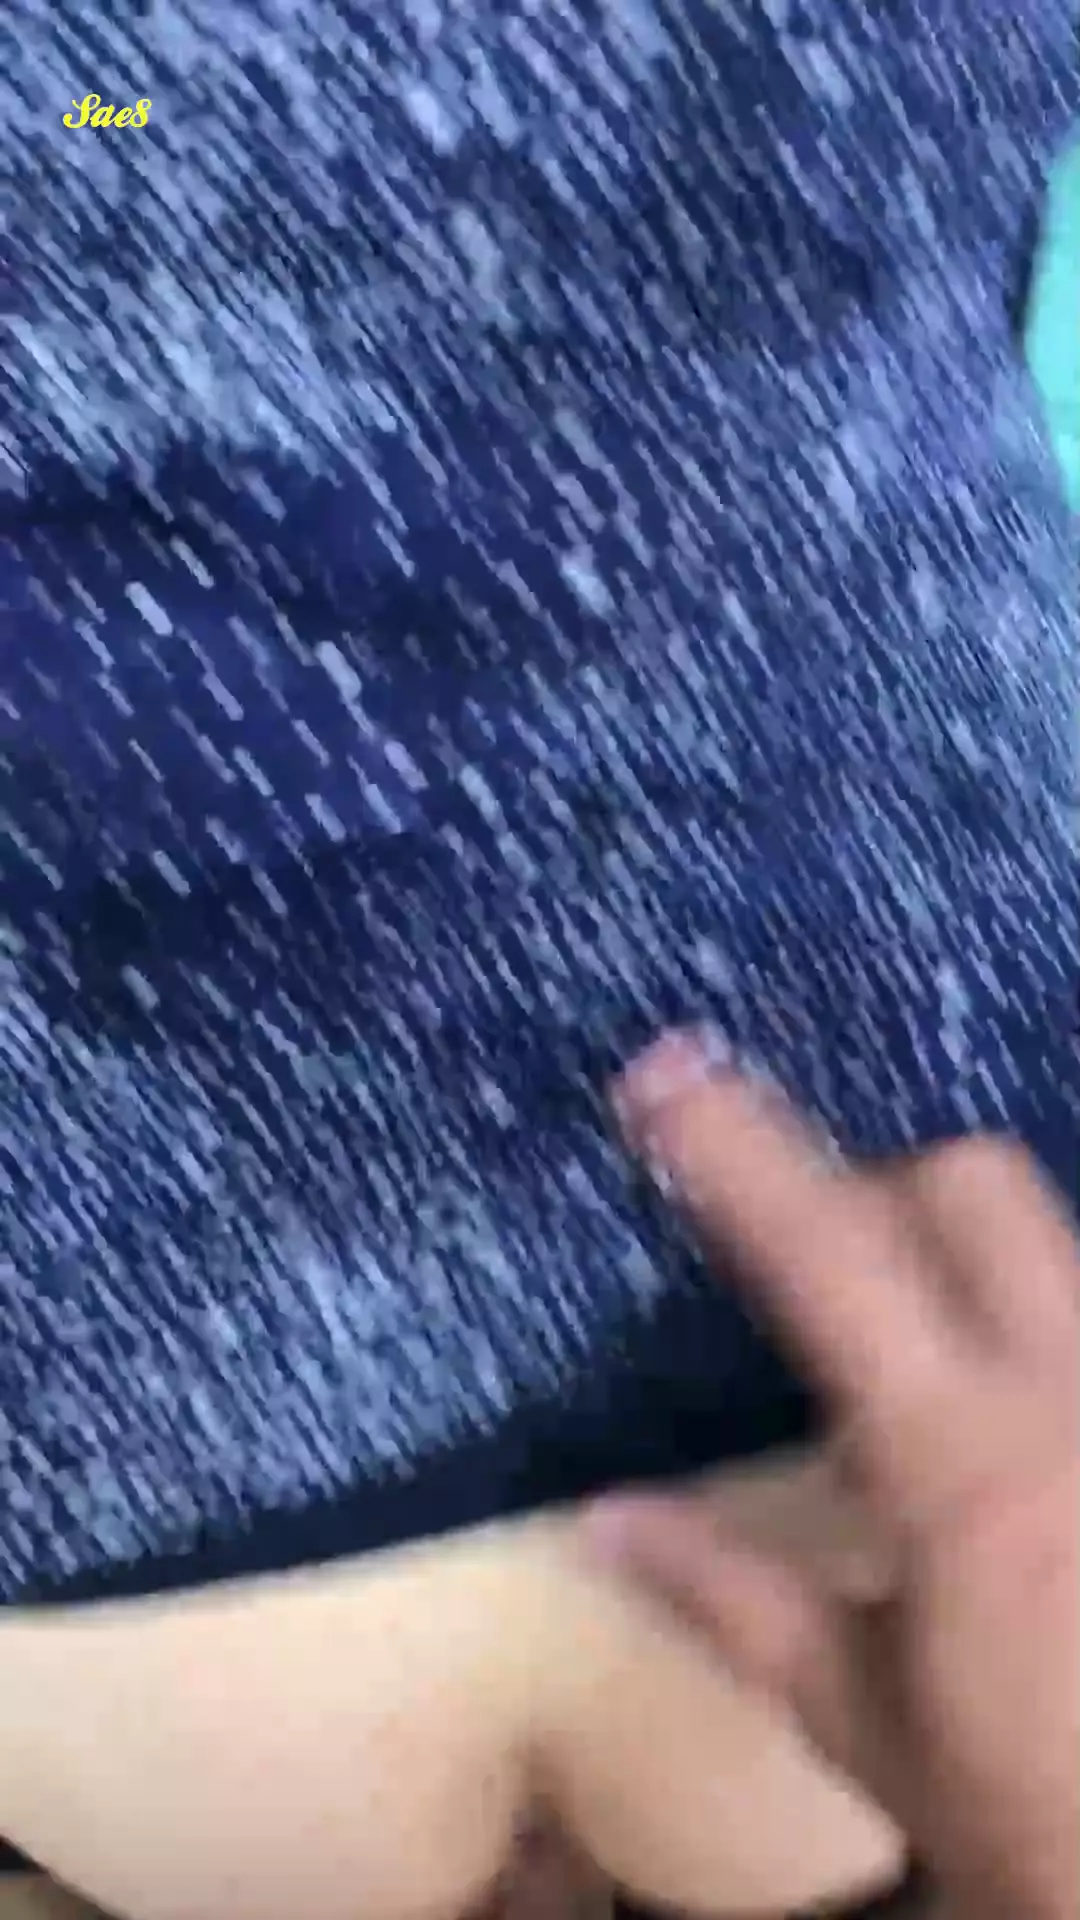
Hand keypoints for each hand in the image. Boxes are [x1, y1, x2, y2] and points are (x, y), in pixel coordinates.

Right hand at [585, 1030, 1078, 1919]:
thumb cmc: (1036, 1811)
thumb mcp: (869, 1727)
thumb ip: (732, 1600)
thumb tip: (601, 1517)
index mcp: (964, 1463)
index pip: (831, 1254)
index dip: (737, 1151)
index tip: (663, 1076)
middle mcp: (1070, 1391)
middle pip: (971, 1183)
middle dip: (875, 1183)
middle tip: (808, 1261)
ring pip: (1053, 1231)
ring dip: (963, 1249)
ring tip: (912, 1345)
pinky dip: (1031, 1318)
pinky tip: (1012, 1414)